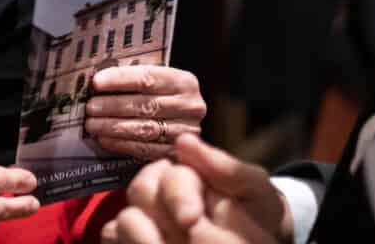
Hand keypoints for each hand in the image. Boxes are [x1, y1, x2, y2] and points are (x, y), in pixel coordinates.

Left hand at [84, 65, 205, 160]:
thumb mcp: (158, 79)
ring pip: (144, 129)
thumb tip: (97, 80)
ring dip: (113, 127)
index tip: (97, 82)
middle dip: (112, 106)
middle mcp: (190, 107)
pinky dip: (121, 144)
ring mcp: (185, 132)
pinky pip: (145, 149)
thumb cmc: (163, 95)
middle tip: (90, 107)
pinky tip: (105, 139)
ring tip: (92, 124)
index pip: (148, 78)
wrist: (185, 120)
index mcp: (184, 82)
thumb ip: (134, 77)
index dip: (119, 79)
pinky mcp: (176, 152)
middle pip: (145, 104)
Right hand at [99, 134, 290, 243]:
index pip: (168, 175)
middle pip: (141, 191)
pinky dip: (126, 241)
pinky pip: (112, 235)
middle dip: (164, 214)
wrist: (262, 238)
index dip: (177, 196)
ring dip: (145, 235)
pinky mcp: (134, 237)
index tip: (191, 220)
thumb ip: (226, 167)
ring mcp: (146, 217)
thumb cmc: (257, 214)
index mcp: (186, 171)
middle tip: (187, 233)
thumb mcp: (254, 189)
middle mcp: (159, 190)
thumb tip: (184, 141)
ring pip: (124, 218)